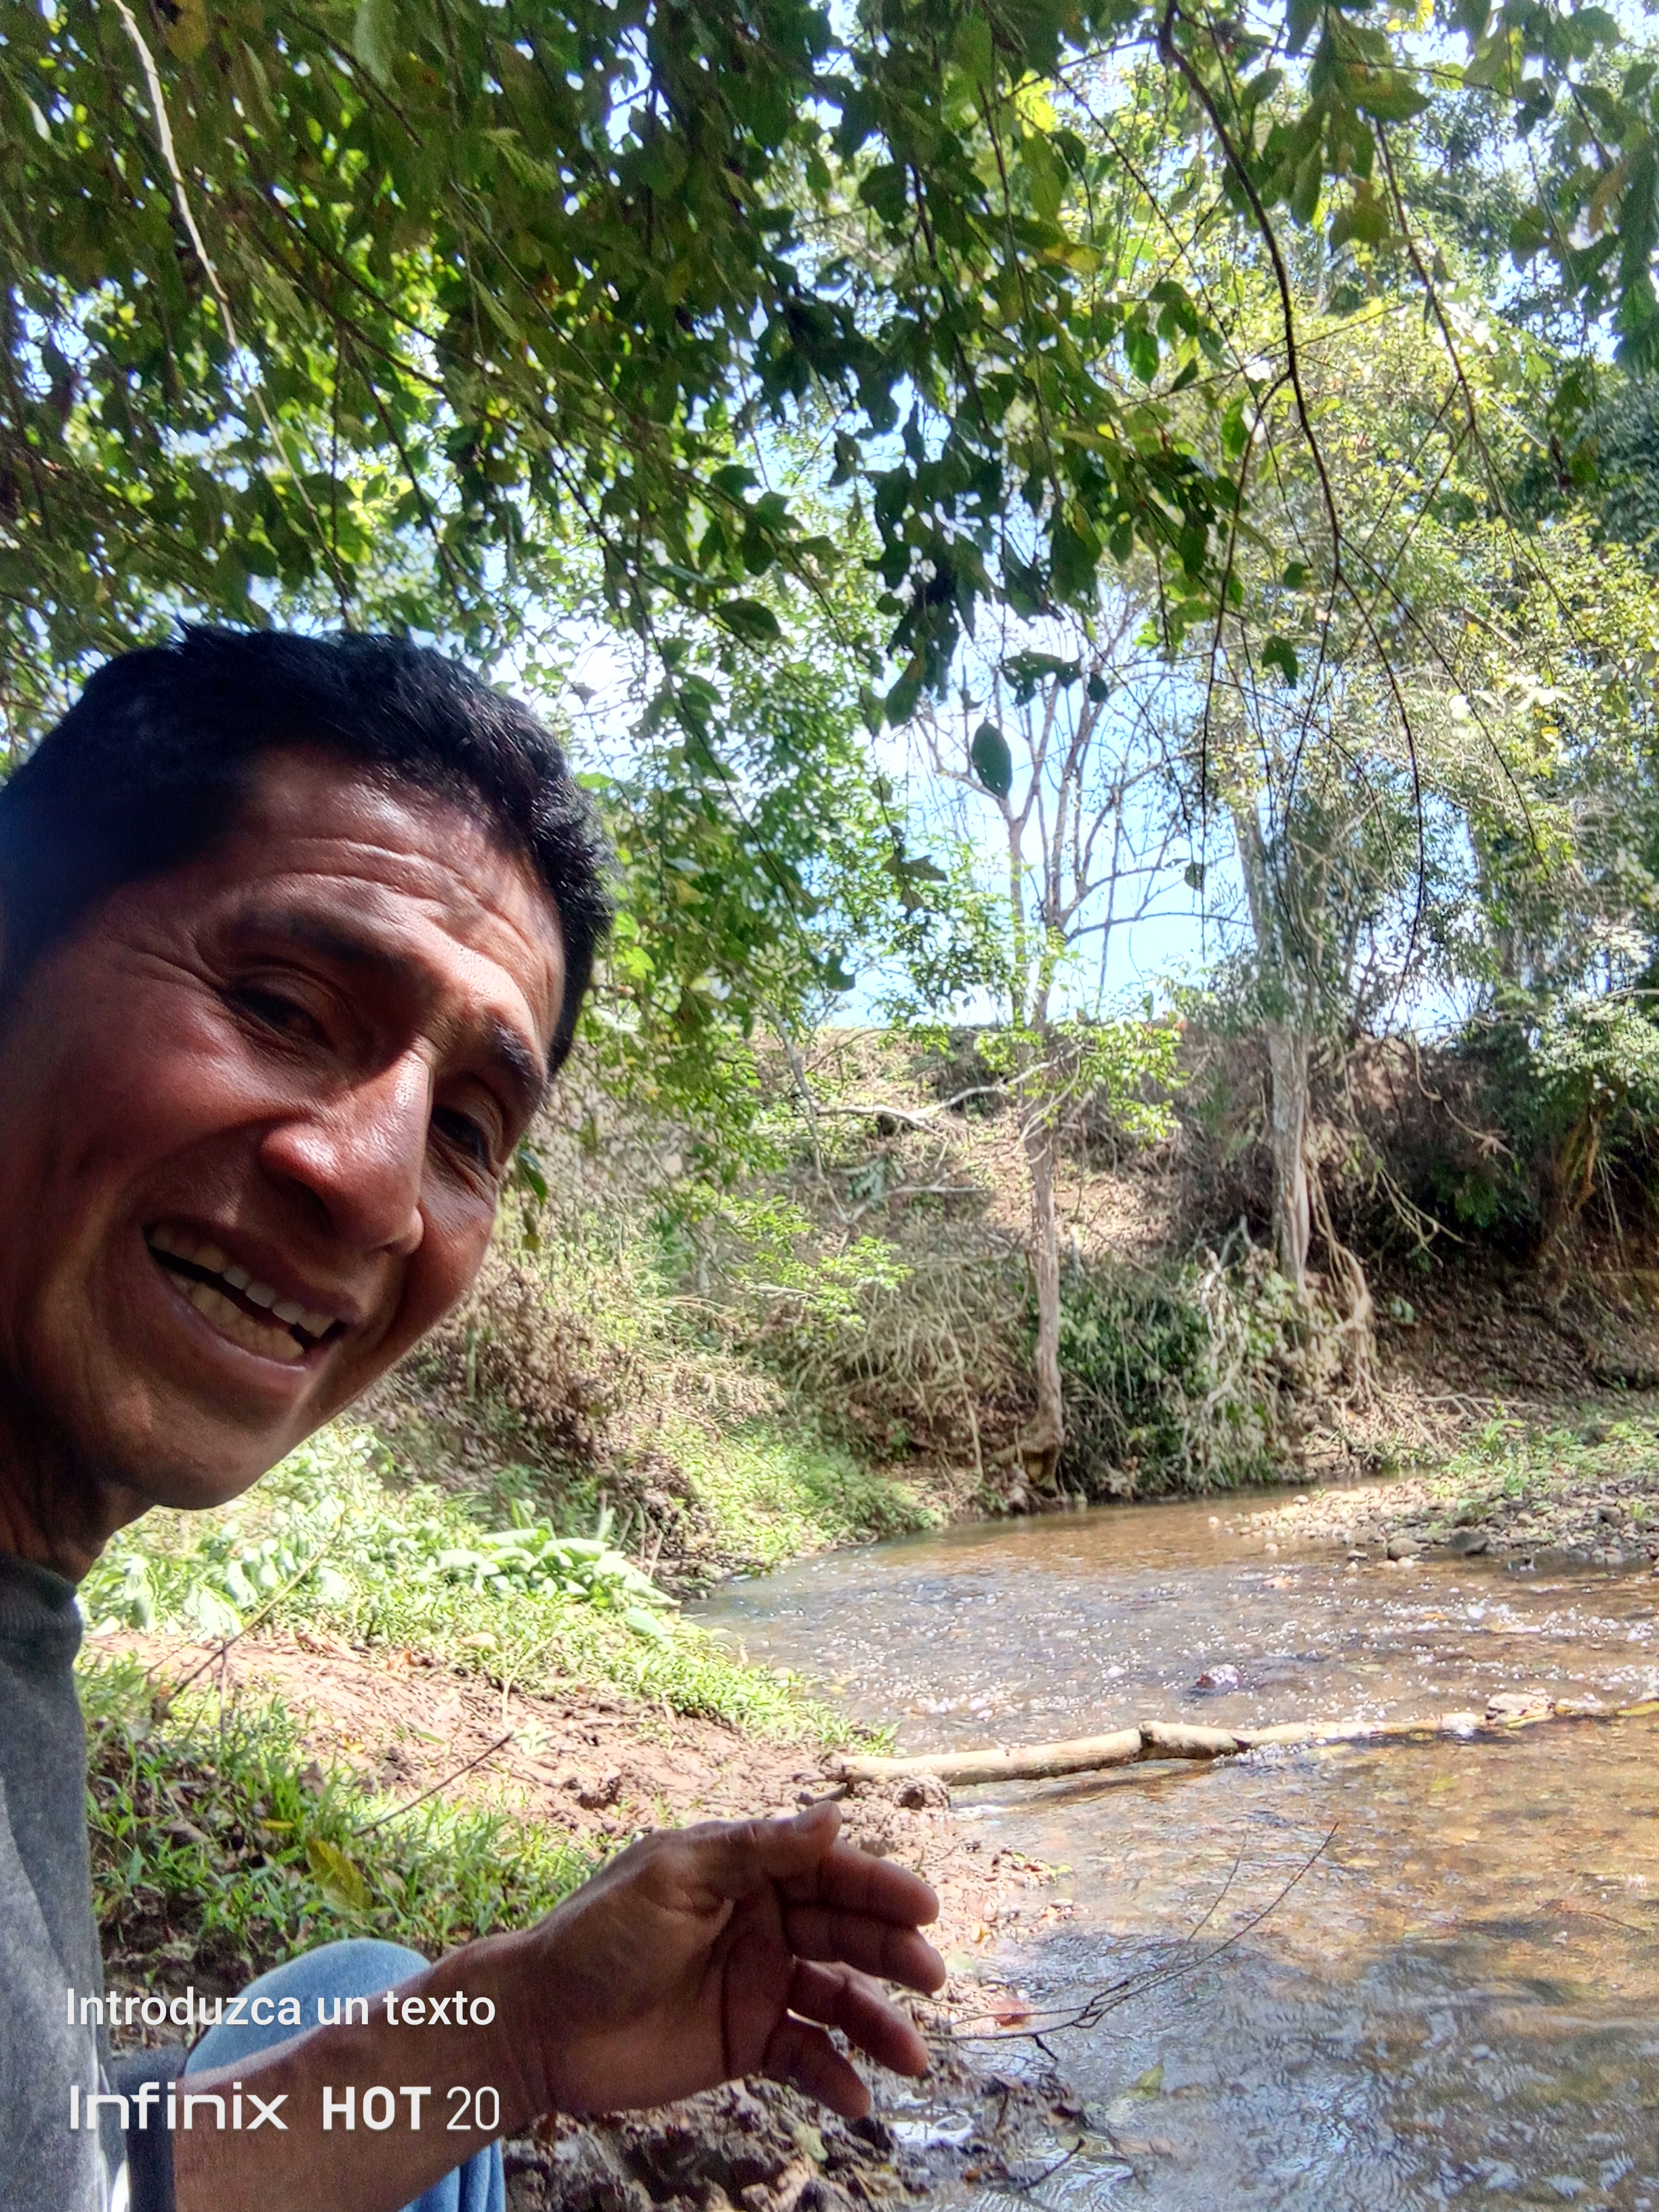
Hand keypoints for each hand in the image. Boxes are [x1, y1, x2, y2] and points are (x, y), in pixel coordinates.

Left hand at [506, 1803, 945, 2118]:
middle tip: (931, 1976)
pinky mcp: (745, 2041)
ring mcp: (757, 1983)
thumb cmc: (598, 1935)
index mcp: (746, 1870)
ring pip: (837, 1998)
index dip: (878, 1886)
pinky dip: (834, 2076)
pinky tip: (858, 2096)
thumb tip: (833, 1814)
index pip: (826, 1871)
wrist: (540, 2024)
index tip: (923, 1907)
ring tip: (912, 2056)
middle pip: (844, 1933)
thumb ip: (754, 1849)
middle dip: (891, 1952)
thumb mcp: (673, 1877)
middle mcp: (762, 1922)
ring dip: (878, 2022)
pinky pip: (804, 2056)